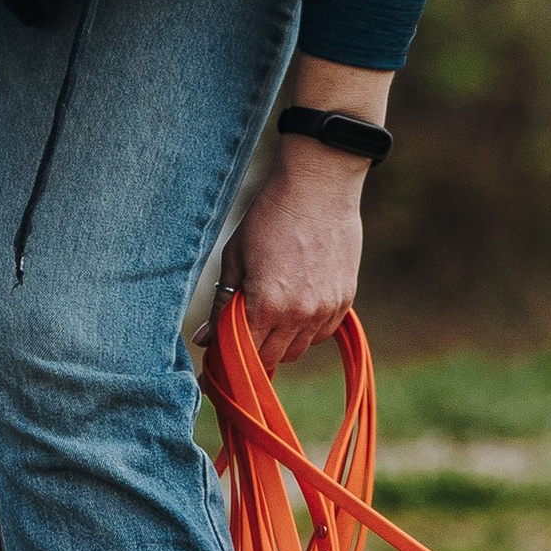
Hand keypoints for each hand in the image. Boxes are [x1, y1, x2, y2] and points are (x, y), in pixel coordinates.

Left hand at [217, 144, 366, 371]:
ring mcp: (325, 309)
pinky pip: (321, 334)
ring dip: (279, 344)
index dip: (226, 360)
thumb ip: (222, 302)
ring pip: (298, 351)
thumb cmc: (269, 217)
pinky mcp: (345, 300)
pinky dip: (305, 331)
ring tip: (268, 319)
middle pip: (270, 359)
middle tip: (240, 338)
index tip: (215, 362)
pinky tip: (294, 309)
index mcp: (265, 304)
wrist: (319, 188)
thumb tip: (205, 340)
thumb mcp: (235, 257)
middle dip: (251, 355)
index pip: (242, 354)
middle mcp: (298, 315)